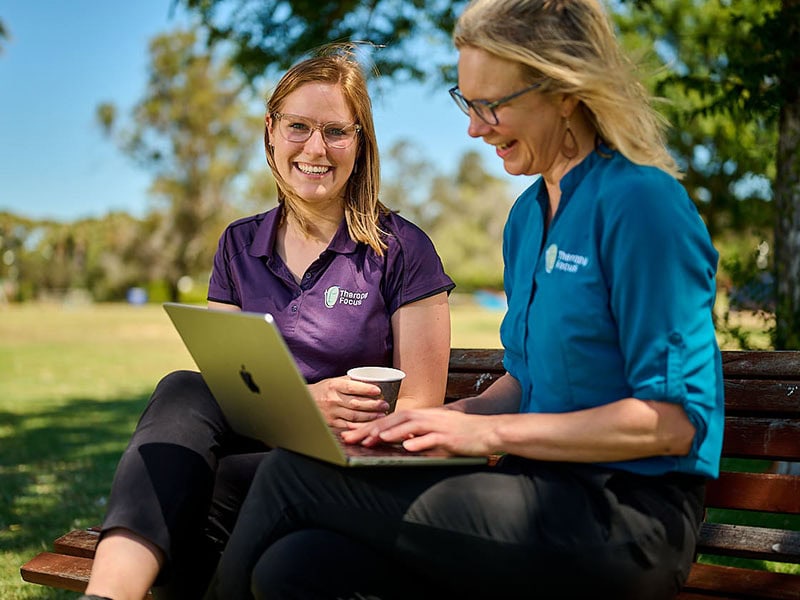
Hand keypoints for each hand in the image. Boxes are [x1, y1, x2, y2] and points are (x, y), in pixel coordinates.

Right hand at [309, 376, 389, 427]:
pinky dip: (361, 426)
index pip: (352, 387)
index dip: (366, 389)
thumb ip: (349, 381)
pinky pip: (348, 426)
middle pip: (356, 403)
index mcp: (333, 386)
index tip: (379, 390)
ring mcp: (332, 413)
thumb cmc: (322, 390)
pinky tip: (370, 425)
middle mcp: (332, 399)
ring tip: (382, 415)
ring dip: (370, 416)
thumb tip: (370, 380)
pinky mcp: (332, 423)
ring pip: (354, 416)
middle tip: (385, 404)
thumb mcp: (333, 381)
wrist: (304, 402)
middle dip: (373, 405)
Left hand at [341, 408, 497, 456]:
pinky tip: (407, 448)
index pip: (392, 419)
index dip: (372, 425)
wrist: (490, 432)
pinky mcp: (451, 437)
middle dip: (373, 428)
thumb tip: (403, 443)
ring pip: (411, 426)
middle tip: (352, 437)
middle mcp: (429, 418)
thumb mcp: (438, 434)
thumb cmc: (464, 435)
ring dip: (391, 432)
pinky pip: (433, 439)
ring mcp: (439, 426)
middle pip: (396, 419)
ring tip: (373, 440)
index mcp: (424, 417)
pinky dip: (420, 443)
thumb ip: (420, 437)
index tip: (353, 433)